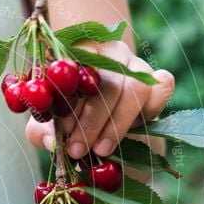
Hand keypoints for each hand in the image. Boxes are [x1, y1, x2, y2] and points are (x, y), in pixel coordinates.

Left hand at [26, 40, 174, 158]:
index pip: (75, 64)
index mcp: (75, 55)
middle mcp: (106, 53)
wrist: (101, 130)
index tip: (64, 129)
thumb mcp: (48, 126)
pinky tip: (134, 129)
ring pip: (135, 87)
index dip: (70, 99)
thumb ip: (41, 133)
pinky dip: (150, 110)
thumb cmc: (69, 121)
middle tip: (78, 150)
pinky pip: (162, 86)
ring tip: (101, 150)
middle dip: (92, 121)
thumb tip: (52, 141)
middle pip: (105, 81)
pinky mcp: (157, 78)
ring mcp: (134, 63)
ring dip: (117, 123)